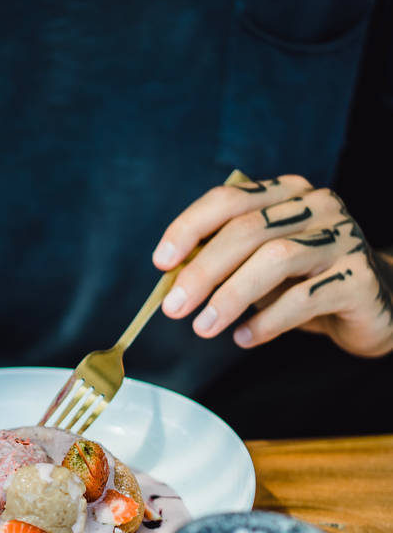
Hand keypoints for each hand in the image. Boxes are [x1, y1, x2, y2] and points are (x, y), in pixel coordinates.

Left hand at [152, 175, 392, 358]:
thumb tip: (175, 281)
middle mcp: (318, 207)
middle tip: (174, 307)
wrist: (376, 305)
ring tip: (204, 327)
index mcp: (287, 194)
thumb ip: (227, 264)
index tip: (161, 262)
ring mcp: (342, 240)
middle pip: (247, 230)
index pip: (230, 199)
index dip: (190, 227)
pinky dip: (267, 321)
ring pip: (275, 259)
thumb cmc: (308, 283)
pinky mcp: (357, 278)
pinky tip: (244, 338)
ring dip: (231, 296)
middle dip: (203, 271)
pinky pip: (304, 300)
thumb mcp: (262, 267)